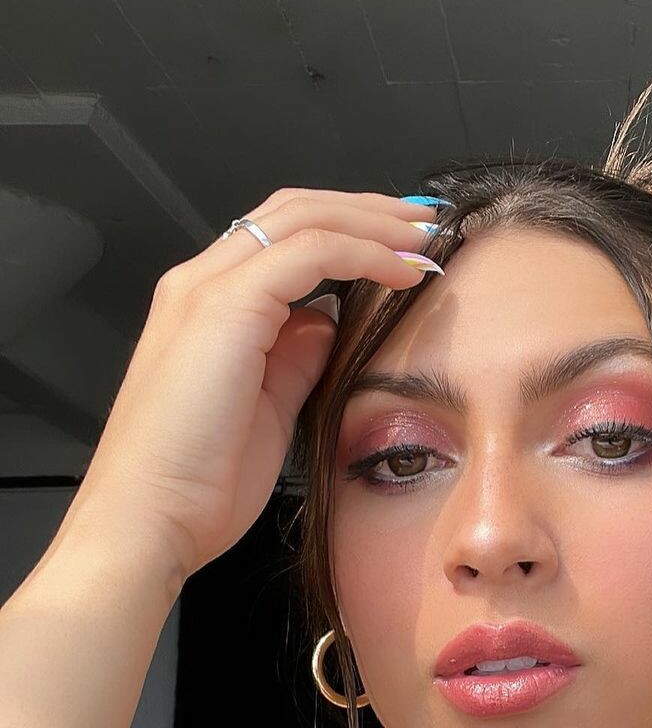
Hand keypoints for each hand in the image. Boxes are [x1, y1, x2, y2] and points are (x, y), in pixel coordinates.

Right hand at [76, 188, 441, 585]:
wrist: (149, 518)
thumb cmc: (199, 483)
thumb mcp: (269, 409)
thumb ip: (295, 358)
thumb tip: (330, 321)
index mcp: (206, 305)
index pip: (282, 237)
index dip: (347, 229)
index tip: (404, 247)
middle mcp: (200, 281)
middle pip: (295, 210)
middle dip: (368, 209)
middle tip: (426, 222)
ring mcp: (209, 288)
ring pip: (304, 217)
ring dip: (375, 222)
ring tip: (427, 238)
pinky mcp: (227, 306)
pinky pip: (311, 253)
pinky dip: (366, 253)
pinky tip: (406, 273)